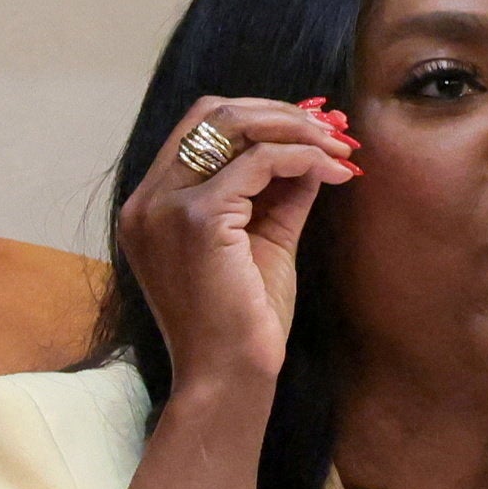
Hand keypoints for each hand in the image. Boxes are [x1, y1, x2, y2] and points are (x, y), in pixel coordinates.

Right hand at [114, 96, 358, 405]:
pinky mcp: (196, 219)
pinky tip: (335, 174)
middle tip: (333, 130)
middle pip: (212, 112)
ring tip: (341, 150)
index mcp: (151, 205)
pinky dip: (304, 157)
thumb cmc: (244, 320)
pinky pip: (259, 160)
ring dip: (298, 130)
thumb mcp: (263, 239)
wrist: (228, 376)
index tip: (313, 127)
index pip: (199, 126)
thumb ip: (278, 192)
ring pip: (235, 125)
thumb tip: (312, 146)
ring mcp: (165, 207)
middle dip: (280, 113)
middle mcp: (146, 200)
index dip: (260, 115)